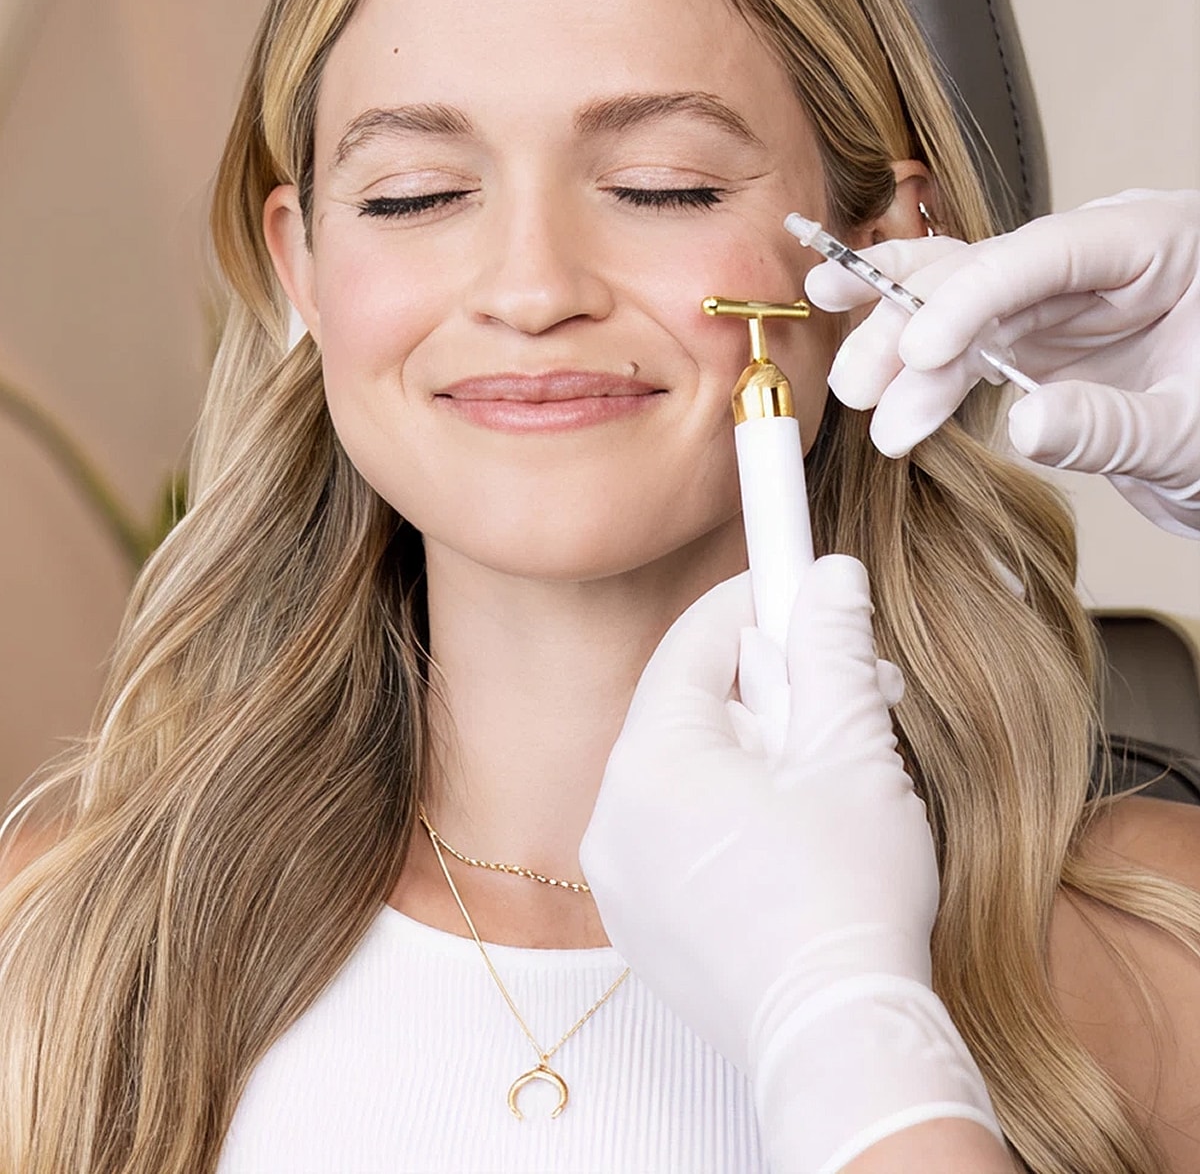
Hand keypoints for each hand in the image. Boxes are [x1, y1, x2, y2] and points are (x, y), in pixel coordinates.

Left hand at [579, 556, 1001, 1172]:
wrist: (840, 1043)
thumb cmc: (850, 901)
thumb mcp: (853, 752)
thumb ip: (831, 650)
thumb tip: (828, 578)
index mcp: (652, 765)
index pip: (695, 644)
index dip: (756, 605)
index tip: (803, 585)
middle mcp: (613, 817)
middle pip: (690, 706)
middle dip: (770, 688)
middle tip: (845, 690)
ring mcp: (622, 878)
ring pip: (687, 770)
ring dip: (757, 751)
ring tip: (831, 768)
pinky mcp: (642, 924)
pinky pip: (678, 832)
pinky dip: (731, 811)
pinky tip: (796, 833)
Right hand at [806, 189, 1199, 536]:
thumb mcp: (1191, 436)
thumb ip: (1112, 426)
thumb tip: (1025, 424)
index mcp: (1161, 244)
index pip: (1048, 250)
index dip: (973, 296)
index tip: (922, 350)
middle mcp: (1099, 263)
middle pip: (985, 272)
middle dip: (912, 324)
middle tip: (864, 381)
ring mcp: (1060, 302)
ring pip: (958, 307)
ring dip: (900, 351)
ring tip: (860, 394)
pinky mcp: (1032, 346)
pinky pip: (963, 348)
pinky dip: (920, 373)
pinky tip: (878, 385)